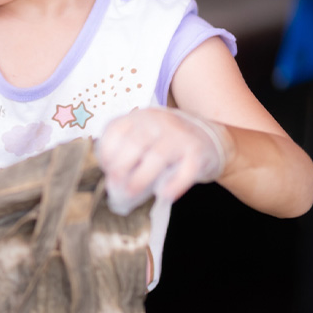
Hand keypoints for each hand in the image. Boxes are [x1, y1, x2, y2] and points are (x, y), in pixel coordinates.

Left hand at [96, 106, 232, 214]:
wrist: (206, 137)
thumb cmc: (164, 142)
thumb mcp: (143, 137)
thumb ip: (125, 151)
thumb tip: (111, 180)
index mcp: (138, 117)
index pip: (115, 131)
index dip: (106, 153)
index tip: (106, 171)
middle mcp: (158, 121)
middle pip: (134, 144)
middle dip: (121, 168)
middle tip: (115, 187)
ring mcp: (179, 135)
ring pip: (157, 157)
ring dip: (141, 178)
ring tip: (131, 194)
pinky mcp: (197, 151)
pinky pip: (186, 169)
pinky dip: (175, 184)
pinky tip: (165, 195)